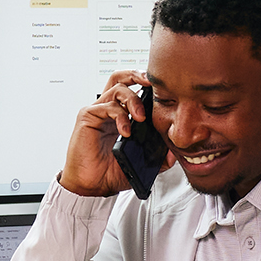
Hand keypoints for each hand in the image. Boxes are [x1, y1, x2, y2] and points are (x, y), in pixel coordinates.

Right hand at [57, 70, 173, 196]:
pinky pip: (107, 106)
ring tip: (142, 117)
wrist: (92, 185)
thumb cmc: (109, 173)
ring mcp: (97, 111)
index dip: (146, 86)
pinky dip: (120, 116)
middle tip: (152, 84)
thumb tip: (173, 154)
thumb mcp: (140, 163)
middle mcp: (107, 109)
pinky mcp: (87, 116)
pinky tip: (126, 131)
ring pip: (117, 88)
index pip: (132, 90)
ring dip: (134, 99)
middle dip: (138, 75)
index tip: (162, 90)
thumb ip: (157, 158)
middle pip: (121, 78)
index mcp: (119, 115)